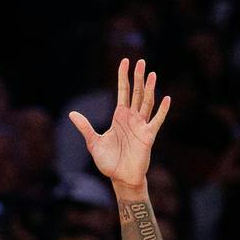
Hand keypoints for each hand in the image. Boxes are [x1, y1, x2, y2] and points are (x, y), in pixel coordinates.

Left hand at [67, 58, 170, 189]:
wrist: (120, 178)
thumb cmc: (109, 162)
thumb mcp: (93, 142)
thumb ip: (85, 127)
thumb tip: (72, 113)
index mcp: (119, 117)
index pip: (122, 92)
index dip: (123, 77)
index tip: (125, 61)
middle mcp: (132, 118)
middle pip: (136, 93)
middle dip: (138, 77)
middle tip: (141, 61)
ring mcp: (141, 126)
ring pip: (146, 102)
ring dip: (149, 89)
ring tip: (152, 74)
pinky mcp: (148, 136)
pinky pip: (156, 121)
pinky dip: (162, 111)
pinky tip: (166, 99)